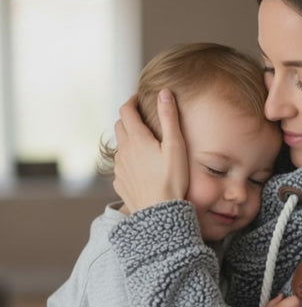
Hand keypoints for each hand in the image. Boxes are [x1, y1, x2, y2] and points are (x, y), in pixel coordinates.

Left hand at [113, 89, 188, 212]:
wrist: (159, 214)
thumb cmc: (172, 180)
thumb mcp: (176, 146)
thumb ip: (169, 118)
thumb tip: (164, 93)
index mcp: (136, 139)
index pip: (127, 111)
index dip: (132, 101)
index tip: (138, 98)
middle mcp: (123, 151)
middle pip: (119, 126)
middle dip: (128, 119)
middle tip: (141, 118)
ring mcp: (120, 168)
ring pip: (119, 146)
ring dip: (128, 140)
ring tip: (143, 144)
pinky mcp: (119, 182)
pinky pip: (120, 165)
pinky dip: (127, 159)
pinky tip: (140, 167)